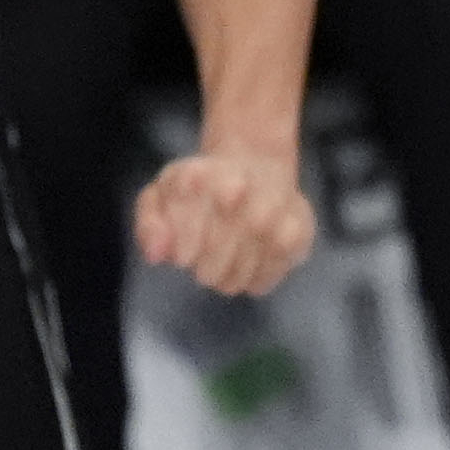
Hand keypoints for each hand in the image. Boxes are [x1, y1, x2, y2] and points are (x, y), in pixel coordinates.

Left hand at [132, 137, 313, 297]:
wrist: (254, 169)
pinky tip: (251, 263)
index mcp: (198, 177)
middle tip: (206, 264)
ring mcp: (273, 209)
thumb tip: (156, 255)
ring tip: (227, 263)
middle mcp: (238, 188)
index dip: (184, 253)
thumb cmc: (198, 190)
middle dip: (206, 270)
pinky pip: (267, 278)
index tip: (184, 255)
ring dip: (230, 278)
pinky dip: (256, 280)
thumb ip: (150, 225)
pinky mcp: (299, 230)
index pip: (184, 242)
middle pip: (213, 263)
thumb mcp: (161, 197)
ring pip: (240, 275)